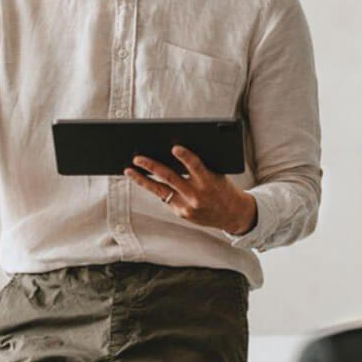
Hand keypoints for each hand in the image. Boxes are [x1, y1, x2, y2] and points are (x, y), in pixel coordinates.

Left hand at [126, 145, 256, 235]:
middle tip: (137, 157)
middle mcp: (197, 195)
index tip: (174, 147)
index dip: (186, 157)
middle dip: (152, 167)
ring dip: (142, 179)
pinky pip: (164, 198)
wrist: (232, 214)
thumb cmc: (222, 186)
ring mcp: (188, 206)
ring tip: (129, 170)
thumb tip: (171, 150)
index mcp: (209, 181)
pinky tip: (141, 179)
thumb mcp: (217, 174)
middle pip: (171, 178)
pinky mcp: (182, 213)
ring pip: (160, 190)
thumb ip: (200, 165)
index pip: (196, 166)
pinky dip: (152, 188)